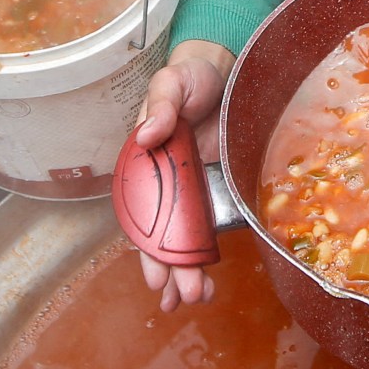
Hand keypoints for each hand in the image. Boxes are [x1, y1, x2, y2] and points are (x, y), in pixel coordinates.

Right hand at [133, 40, 235, 310]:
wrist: (228, 70)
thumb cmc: (192, 77)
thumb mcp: (172, 82)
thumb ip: (162, 104)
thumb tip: (146, 134)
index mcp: (146, 163)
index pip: (140, 213)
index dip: (146, 245)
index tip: (155, 273)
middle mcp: (166, 184)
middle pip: (163, 234)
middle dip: (170, 269)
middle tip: (181, 298)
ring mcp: (192, 190)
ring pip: (184, 238)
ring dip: (188, 270)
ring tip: (197, 298)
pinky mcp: (219, 189)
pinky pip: (211, 224)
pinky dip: (208, 253)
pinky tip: (210, 279)